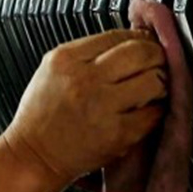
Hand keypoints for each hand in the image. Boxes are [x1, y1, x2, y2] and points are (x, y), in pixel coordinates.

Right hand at [3, 29, 167, 183]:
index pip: (117, 35)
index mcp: (65, 59)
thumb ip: (85, 53)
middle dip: (156, 55)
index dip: (138, 37)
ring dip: (160, 83)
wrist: (33, 156)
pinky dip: (156, 109)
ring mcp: (102, 107)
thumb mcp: (50, 71)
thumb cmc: (41, 116)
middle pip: (141, 52)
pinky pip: (154, 112)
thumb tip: (127, 41)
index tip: (144, 43)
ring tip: (152, 88)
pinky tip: (145, 110)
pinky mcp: (118, 134)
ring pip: (154, 80)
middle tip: (156, 63)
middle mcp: (84, 79)